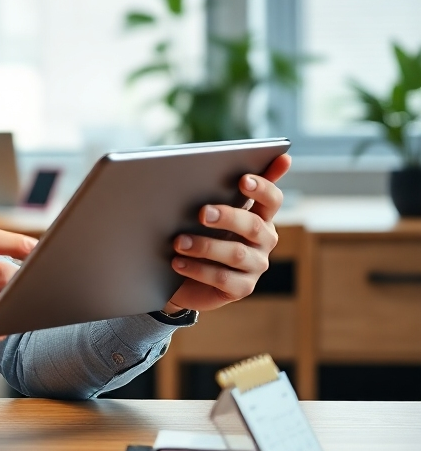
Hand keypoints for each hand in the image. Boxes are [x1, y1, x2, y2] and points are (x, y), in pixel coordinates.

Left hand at [164, 153, 291, 313]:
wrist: (184, 275)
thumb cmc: (198, 233)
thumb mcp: (207, 211)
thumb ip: (218, 188)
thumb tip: (222, 162)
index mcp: (260, 216)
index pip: (272, 200)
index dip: (262, 188)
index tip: (243, 179)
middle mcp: (264, 240)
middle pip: (253, 225)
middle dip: (227, 217)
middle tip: (202, 213)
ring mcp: (255, 265)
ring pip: (236, 254)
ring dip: (205, 246)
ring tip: (179, 242)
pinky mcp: (242, 288)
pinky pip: (223, 278)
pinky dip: (198, 269)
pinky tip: (177, 262)